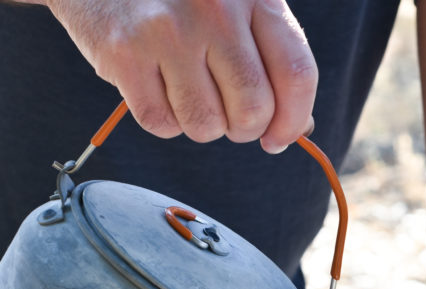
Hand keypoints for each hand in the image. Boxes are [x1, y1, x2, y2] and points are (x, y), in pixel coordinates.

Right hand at [46, 0, 317, 149]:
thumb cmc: (181, 1)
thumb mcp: (236, 10)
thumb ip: (270, 59)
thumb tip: (299, 127)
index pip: (296, 74)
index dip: (291, 121)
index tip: (277, 138)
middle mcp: (215, 7)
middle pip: (253, 110)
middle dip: (242, 129)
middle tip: (226, 116)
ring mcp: (169, 28)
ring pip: (206, 126)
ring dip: (199, 124)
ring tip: (184, 89)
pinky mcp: (125, 51)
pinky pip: (161, 124)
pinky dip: (161, 118)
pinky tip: (154, 83)